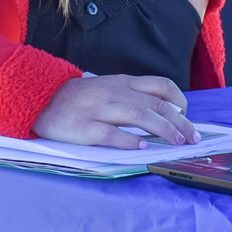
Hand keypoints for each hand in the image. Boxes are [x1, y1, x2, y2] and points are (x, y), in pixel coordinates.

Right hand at [32, 74, 198, 148]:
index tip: (188, 116)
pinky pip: (110, 133)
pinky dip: (129, 140)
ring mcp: (99, 110)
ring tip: (176, 143)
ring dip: (162, 129)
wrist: (40, 99)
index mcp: (122, 83)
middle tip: (192, 138)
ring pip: (139, 115)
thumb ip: (132, 96)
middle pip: (155, 105)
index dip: (180, 101)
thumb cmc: (78, 98)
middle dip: (179, 122)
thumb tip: (164, 112)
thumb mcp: (107, 88)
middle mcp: (114, 93)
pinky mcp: (84, 128)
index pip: (160, 86)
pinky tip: (142, 148)